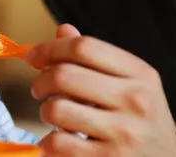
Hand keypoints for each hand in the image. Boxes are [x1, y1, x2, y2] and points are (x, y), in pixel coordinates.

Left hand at [27, 25, 175, 156]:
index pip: (84, 47)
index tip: (34, 55)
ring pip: (57, 109)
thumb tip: (62, 31)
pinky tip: (59, 139)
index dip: (51, 48)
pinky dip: (49, 141)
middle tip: (39, 88)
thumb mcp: (128, 81)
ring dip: (45, 111)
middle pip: (65, 75)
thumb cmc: (140, 116)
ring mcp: (124, 133)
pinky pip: (59, 144)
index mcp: (138, 73)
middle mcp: (135, 100)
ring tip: (54, 115)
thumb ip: (94, 56)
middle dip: (40, 80)